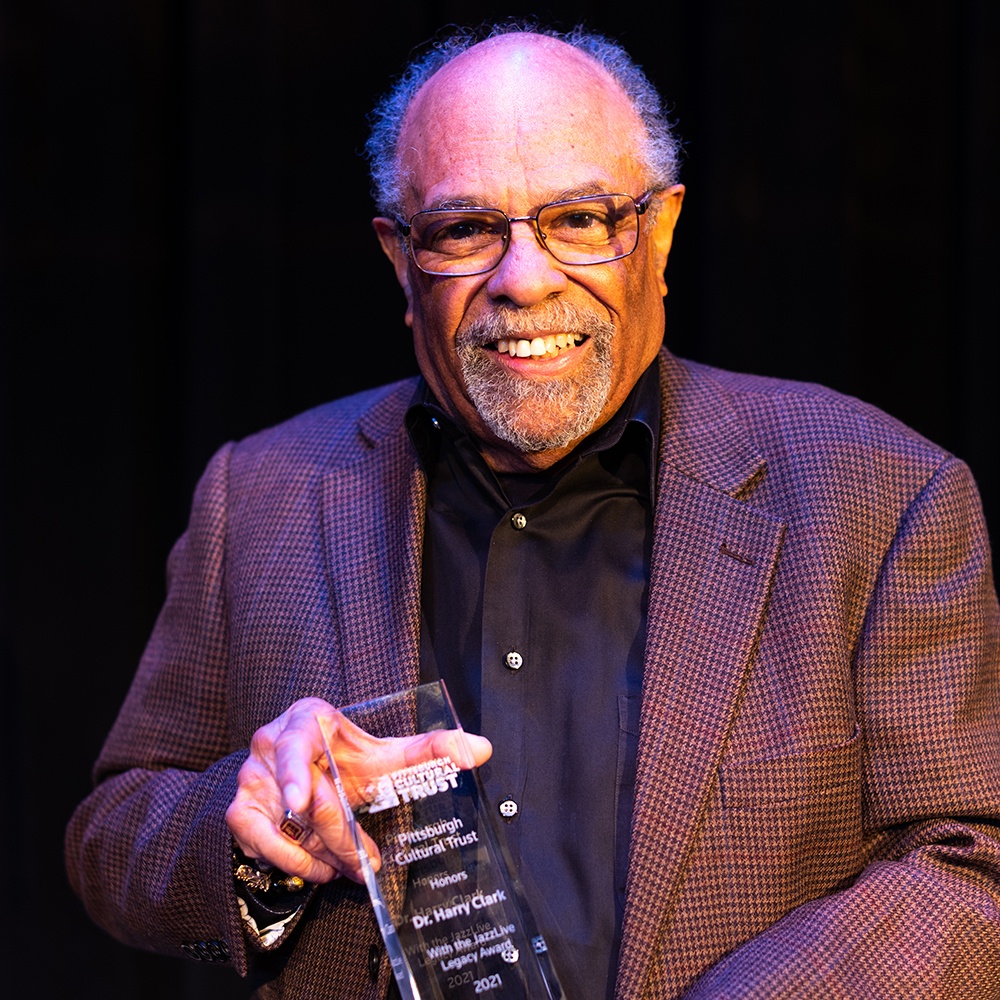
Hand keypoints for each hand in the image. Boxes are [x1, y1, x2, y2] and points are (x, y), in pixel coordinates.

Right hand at [226, 697, 491, 884]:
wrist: (299, 779)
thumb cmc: (345, 761)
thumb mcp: (385, 756)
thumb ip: (431, 750)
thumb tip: (482, 748)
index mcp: (307, 719)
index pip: (299, 739)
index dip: (296, 770)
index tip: (301, 802)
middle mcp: (271, 743)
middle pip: (303, 797)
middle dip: (338, 835)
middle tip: (368, 862)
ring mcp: (250, 778)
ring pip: (280, 826)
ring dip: (315, 855)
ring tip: (346, 868)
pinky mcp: (239, 811)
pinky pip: (258, 843)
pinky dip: (290, 861)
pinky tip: (317, 868)